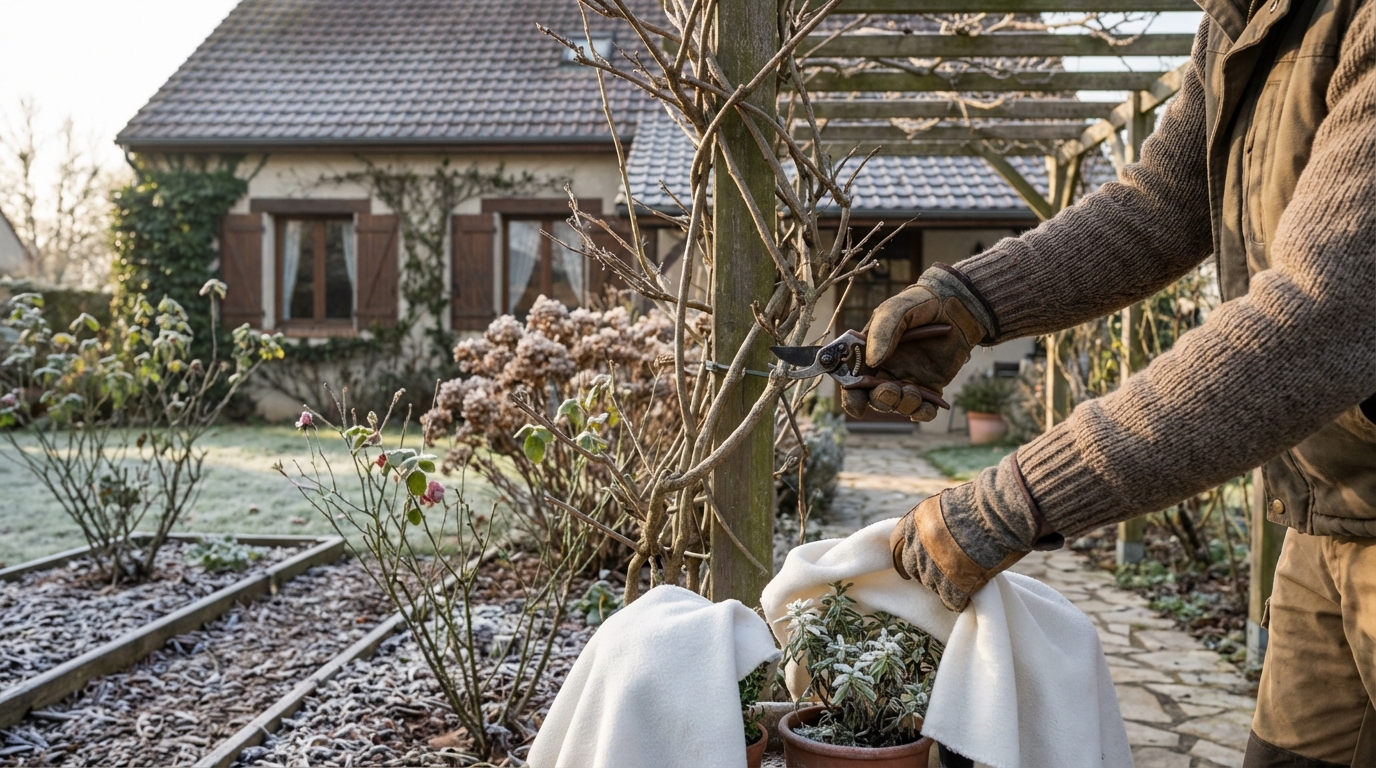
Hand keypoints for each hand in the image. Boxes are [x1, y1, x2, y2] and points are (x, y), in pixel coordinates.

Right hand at [841, 267, 988, 420]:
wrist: (957, 306)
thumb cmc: (920, 304)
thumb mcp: (895, 310)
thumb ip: (881, 332)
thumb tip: (873, 362)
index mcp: (869, 353)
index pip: (853, 381)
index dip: (851, 397)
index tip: (857, 406)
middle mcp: (885, 370)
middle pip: (874, 398)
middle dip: (880, 400)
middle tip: (891, 389)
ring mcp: (908, 379)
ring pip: (897, 406)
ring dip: (902, 405)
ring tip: (913, 392)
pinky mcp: (930, 387)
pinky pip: (922, 409)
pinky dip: (922, 413)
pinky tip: (926, 406)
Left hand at [890, 453, 1062, 610]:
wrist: (1003, 511)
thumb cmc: (985, 502)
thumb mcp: (949, 503)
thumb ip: (936, 521)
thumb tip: (935, 535)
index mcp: (916, 520)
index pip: (897, 544)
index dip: (903, 556)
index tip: (907, 566)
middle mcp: (920, 542)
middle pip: (912, 566)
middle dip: (923, 572)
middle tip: (940, 575)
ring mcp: (935, 564)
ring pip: (929, 585)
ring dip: (941, 587)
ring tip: (956, 586)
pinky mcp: (954, 582)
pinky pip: (950, 599)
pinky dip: (957, 601)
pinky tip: (964, 600)